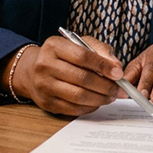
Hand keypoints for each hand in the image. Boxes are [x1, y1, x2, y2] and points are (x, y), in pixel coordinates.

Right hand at [9, 35, 124, 115]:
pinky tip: (98, 102)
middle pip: (82, 78)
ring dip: (100, 98)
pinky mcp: (46, 103)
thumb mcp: (79, 44)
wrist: (32, 71)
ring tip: (111, 97)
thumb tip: (116, 65)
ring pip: (78, 96)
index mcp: (54, 46)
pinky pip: (73, 108)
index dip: (103, 66)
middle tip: (120, 90)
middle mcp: (45, 65)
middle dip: (106, 86)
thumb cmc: (62, 56)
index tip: (119, 74)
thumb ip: (99, 50)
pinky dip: (90, 107)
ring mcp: (44, 86)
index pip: (83, 56)